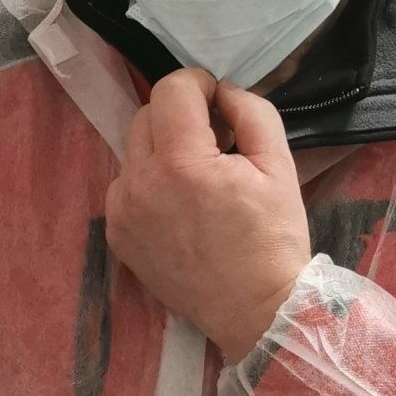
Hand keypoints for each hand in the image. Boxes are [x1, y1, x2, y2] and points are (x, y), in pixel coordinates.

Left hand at [104, 69, 311, 362]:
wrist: (254, 310)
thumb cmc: (272, 239)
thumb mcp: (278, 165)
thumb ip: (251, 111)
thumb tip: (222, 90)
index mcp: (181, 162)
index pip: (171, 89)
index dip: (200, 85)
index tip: (220, 104)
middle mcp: (139, 183)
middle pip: (146, 114)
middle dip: (180, 116)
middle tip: (215, 142)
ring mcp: (122, 211)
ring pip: (133, 150)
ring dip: (163, 149)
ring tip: (198, 179)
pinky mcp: (116, 234)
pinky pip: (126, 187)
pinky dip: (149, 184)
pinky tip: (181, 207)